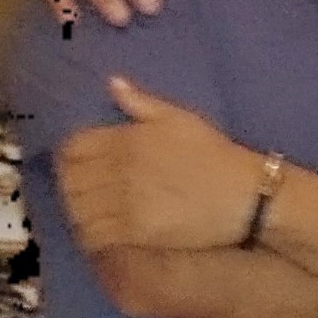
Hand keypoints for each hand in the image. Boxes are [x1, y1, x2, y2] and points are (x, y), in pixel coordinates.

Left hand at [56, 76, 260, 253]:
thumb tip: (112, 83)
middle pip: (70, 180)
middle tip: (87, 193)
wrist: (246, 198)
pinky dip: (92, 234)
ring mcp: (124, 203)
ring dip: (80, 211)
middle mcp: (118, 170)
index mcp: (125, 140)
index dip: (70, 159)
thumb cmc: (216, 156)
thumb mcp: (182, 119)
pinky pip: (95, 235)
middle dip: (73, 186)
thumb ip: (142, 102)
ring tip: (92, 214)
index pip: (72, 149)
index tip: (82, 167)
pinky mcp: (135, 233)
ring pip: (78, 209)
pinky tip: (102, 233)